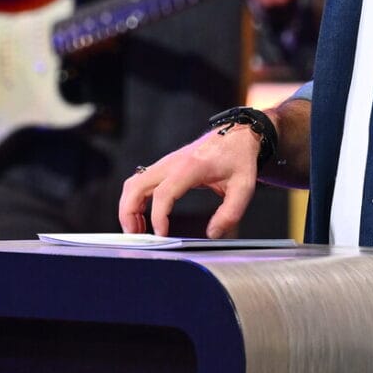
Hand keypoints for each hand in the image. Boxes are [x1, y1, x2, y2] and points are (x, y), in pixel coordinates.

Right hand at [118, 120, 264, 237]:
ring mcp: (165, 163)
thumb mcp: (243, 187)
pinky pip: (140, 182)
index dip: (158, 216)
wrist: (236, 136)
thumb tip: (212, 234)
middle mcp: (171, 163)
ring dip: (128, 207)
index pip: (163, 193)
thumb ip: (230, 213)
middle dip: (129, 213)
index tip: (161, 234)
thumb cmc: (239, 159)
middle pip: (136, 186)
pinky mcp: (164, 167)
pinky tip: (142, 217)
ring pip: (133, 184)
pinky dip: (134, 200)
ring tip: (137, 230)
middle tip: (136, 236)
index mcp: (190, 167)